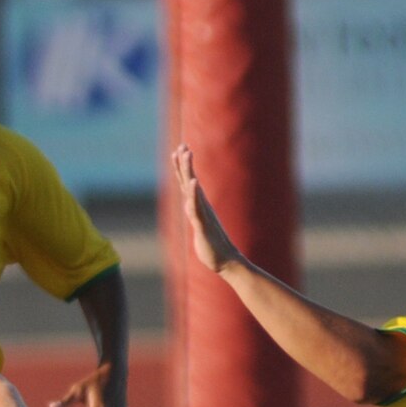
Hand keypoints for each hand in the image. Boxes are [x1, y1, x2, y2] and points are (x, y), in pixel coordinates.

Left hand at [169, 143, 241, 273]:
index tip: (180, 150)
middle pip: (189, 181)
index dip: (183, 167)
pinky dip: (194, 194)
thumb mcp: (199, 227)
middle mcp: (201, 207)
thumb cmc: (212, 246)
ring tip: (186, 154)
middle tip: (183, 145)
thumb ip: (195, 216)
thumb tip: (191, 208)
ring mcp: (202, 214)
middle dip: (185, 163)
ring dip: (189, 171)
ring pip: (192, 190)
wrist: (225, 261)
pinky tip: (194, 183)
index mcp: (199, 206)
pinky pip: (197, 207)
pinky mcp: (203, 225)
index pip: (188, 183)